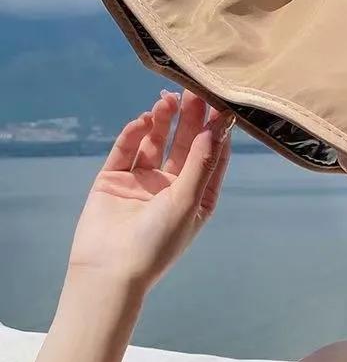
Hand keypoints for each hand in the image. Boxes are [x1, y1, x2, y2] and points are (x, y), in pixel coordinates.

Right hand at [67, 88, 234, 291]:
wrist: (109, 271)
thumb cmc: (158, 243)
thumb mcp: (188, 201)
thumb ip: (201, 163)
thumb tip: (216, 128)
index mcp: (197, 196)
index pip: (212, 156)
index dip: (217, 131)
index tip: (222, 103)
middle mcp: (172, 187)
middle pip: (184, 144)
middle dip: (190, 118)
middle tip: (194, 89)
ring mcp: (142, 182)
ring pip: (156, 142)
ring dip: (163, 121)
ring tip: (168, 99)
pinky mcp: (114, 179)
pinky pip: (127, 150)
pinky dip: (135, 133)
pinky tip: (145, 119)